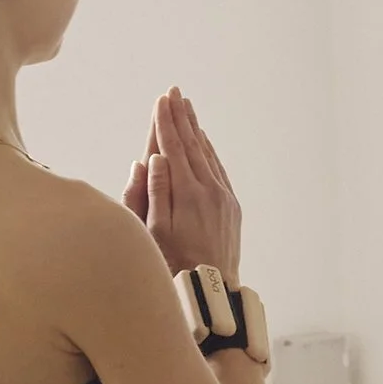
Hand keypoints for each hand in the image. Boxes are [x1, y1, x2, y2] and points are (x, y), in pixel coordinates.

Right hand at [130, 87, 243, 281]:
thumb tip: (150, 158)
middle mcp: (210, 191)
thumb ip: (153, 192)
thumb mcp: (154, 230)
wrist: (212, 290)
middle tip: (175, 92)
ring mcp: (225, 198)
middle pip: (193, 145)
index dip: (165, 122)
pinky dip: (209, 151)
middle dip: (181, 117)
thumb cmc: (173, 264)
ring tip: (187, 107)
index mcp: (188, 193)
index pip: (174, 148)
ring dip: (197, 130)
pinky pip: (219, 170)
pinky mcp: (232, 207)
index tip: (161, 100)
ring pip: (208, 155)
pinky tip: (204, 141)